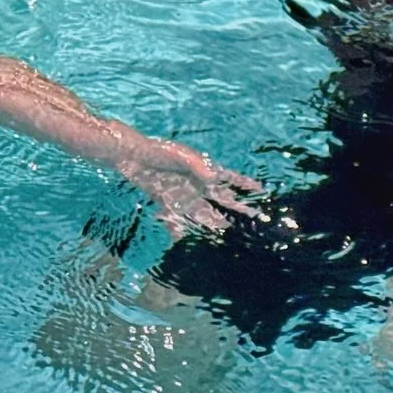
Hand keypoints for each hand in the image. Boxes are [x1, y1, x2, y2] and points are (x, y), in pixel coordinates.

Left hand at [117, 139, 261, 238]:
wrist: (131, 156)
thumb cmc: (158, 151)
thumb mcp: (180, 155)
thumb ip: (197, 166)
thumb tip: (213, 179)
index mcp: (203, 169)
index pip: (229, 177)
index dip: (245, 183)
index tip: (262, 190)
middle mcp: (196, 184)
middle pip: (221, 199)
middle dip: (237, 208)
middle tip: (253, 218)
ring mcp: (182, 193)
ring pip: (202, 212)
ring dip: (212, 222)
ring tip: (223, 232)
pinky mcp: (166, 201)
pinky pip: (175, 218)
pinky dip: (177, 230)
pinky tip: (182, 240)